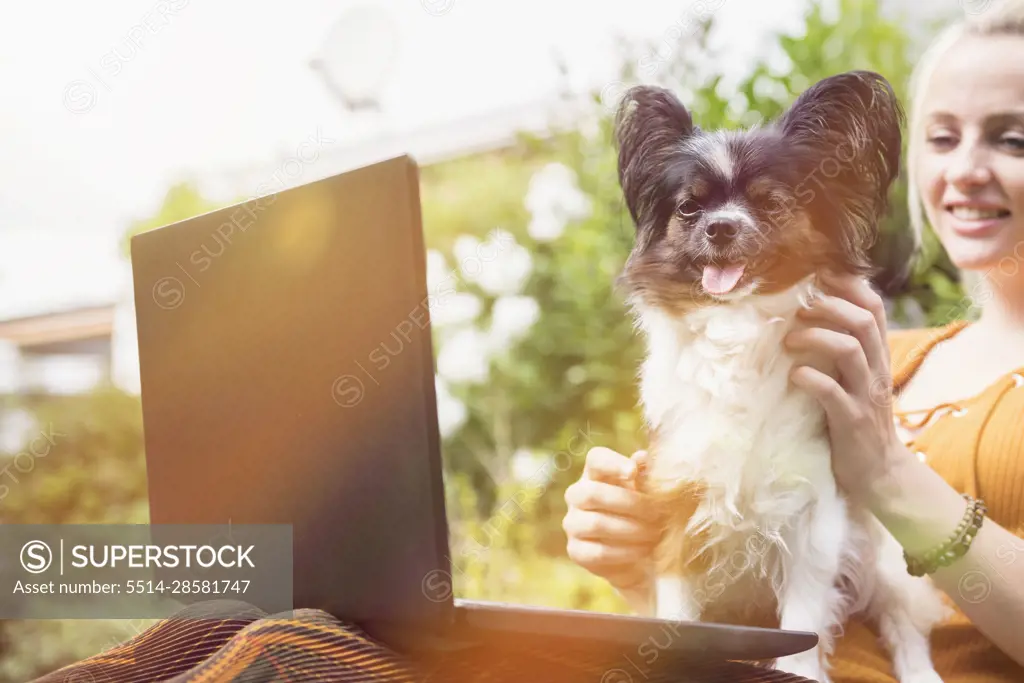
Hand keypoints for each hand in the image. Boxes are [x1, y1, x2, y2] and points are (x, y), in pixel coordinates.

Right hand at [563, 447, 662, 593]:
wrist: (638, 557)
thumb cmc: (642, 515)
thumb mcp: (647, 494)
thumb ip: (645, 476)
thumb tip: (642, 457)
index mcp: (594, 474)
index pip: (595, 459)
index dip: (612, 463)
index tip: (633, 472)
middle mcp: (576, 496)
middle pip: (592, 493)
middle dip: (629, 504)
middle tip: (657, 515)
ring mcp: (572, 523)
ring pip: (595, 523)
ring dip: (631, 529)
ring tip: (655, 534)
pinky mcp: (575, 551)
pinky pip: (598, 552)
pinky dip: (626, 551)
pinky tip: (644, 550)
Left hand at [784, 270, 912, 508]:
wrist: (880, 474)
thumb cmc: (856, 422)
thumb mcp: (854, 381)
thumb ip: (840, 352)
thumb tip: (803, 319)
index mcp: (877, 357)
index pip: (873, 308)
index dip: (849, 286)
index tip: (819, 273)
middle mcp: (876, 370)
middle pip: (863, 321)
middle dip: (829, 306)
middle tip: (798, 307)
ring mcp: (865, 395)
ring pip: (849, 350)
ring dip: (815, 338)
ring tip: (788, 341)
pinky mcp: (852, 420)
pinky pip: (832, 392)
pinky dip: (810, 378)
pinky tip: (794, 377)